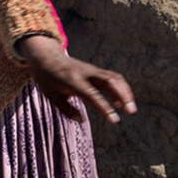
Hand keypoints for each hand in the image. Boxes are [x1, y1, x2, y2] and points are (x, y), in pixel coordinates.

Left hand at [17, 35, 136, 124]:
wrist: (47, 57)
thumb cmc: (47, 79)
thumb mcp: (51, 96)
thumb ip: (66, 109)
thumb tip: (82, 121)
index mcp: (72, 81)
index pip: (92, 95)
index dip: (104, 107)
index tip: (114, 120)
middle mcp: (86, 74)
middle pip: (110, 80)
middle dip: (123, 95)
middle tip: (131, 111)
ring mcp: (92, 70)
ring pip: (114, 78)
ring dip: (125, 92)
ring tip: (130, 109)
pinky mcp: (96, 71)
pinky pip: (112, 77)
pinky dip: (120, 88)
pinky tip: (118, 103)